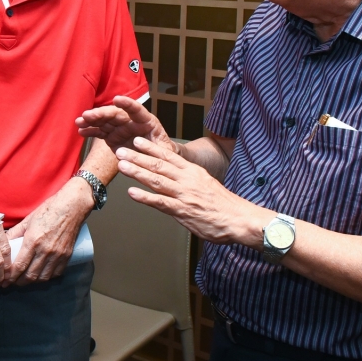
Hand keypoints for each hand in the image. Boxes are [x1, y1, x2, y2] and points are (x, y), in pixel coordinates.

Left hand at [6, 177, 92, 283]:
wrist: (72, 207)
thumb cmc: (49, 210)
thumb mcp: (28, 220)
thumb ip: (15, 233)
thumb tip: (3, 243)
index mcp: (33, 241)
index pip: (19, 266)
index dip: (10, 276)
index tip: (4, 279)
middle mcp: (45, 250)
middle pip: (30, 275)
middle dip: (19, 282)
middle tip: (12, 282)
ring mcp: (57, 255)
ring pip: (42, 277)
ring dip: (32, 282)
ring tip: (25, 279)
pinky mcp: (67, 256)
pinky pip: (55, 274)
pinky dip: (46, 277)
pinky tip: (40, 275)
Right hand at [77, 95, 176, 155]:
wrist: (157, 159)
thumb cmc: (163, 153)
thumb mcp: (165, 152)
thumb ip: (158, 151)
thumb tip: (143, 150)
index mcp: (147, 122)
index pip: (137, 110)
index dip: (127, 104)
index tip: (117, 99)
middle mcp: (131, 121)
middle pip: (115, 114)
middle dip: (101, 113)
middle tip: (87, 115)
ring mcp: (120, 128)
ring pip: (105, 121)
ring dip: (91, 120)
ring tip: (79, 121)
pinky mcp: (112, 136)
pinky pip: (100, 131)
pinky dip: (90, 131)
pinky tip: (81, 130)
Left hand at [117, 136, 266, 246]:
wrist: (239, 219)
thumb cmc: (224, 205)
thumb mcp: (207, 183)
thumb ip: (190, 179)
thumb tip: (176, 176)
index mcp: (193, 172)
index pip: (169, 156)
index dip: (151, 148)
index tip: (137, 141)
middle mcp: (187, 180)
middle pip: (158, 165)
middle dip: (138, 157)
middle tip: (121, 151)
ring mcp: (184, 195)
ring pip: (156, 180)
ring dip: (137, 172)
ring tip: (122, 166)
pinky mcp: (183, 211)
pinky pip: (160, 202)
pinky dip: (145, 197)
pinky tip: (132, 193)